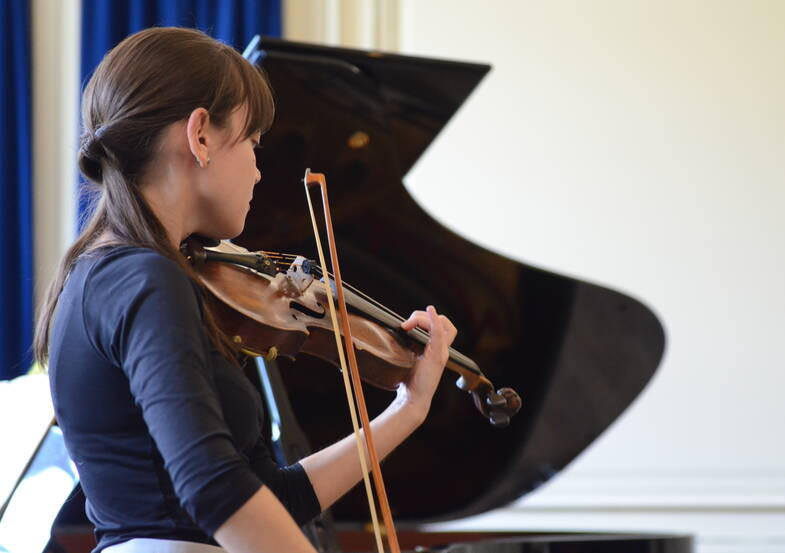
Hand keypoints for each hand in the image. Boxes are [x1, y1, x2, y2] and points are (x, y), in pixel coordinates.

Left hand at [397, 305, 457, 421]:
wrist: (413, 399)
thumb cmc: (409, 381)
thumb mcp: (409, 358)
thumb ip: (408, 344)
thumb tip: (394, 330)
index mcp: (437, 349)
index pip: (440, 326)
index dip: (427, 319)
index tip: (408, 323)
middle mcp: (442, 349)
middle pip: (444, 323)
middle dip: (424, 316)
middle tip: (407, 323)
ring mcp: (441, 352)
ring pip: (442, 325)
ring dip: (424, 319)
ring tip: (409, 324)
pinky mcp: (436, 356)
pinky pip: (439, 334)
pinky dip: (434, 320)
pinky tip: (430, 310)